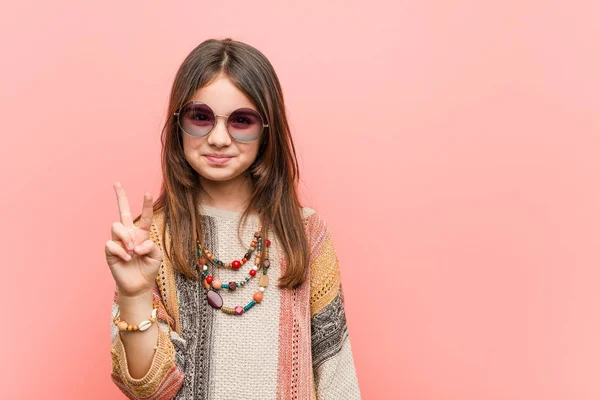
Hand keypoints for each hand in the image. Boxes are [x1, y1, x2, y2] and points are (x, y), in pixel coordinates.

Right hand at [105, 182, 162, 297]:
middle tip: (117, 183)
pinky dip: (121, 251)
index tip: (147, 192)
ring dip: (126, 238)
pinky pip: (112, 243)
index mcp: (142, 234)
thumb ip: (151, 246)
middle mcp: (129, 234)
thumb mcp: (157, 257)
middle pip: (123, 211)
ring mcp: (118, 241)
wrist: (138, 285)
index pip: (144, 217)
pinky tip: (127, 259)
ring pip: (117, 226)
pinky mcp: (110, 250)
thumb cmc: (148, 269)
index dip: (146, 205)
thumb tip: (136, 243)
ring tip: (132, 250)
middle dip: (120, 197)